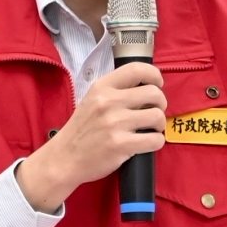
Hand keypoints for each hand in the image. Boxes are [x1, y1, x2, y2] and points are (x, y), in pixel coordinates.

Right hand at [14, 63, 165, 213]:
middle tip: (153, 113)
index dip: (154, 75)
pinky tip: (148, 143)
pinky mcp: (121, 145)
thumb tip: (147, 87)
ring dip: (159, 124)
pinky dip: (157, 142)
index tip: (157, 85)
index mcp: (102, 87)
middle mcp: (109, 102)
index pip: (137, 69)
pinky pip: (155, 140)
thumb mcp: (92, 100)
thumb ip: (115, 91)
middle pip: (154, 93)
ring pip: (157, 117)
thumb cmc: (82, 130)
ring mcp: (115, 123)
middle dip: (161, 104)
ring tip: (150, 129)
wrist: (65, 158)